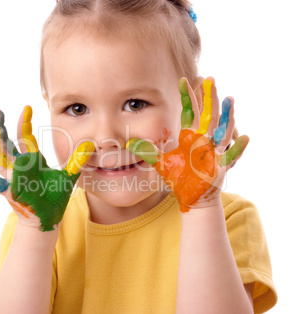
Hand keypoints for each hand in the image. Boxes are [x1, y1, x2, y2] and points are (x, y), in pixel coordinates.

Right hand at [0, 106, 94, 230]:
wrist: (47, 219)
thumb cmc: (54, 197)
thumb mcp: (67, 176)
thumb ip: (77, 161)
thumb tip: (91, 145)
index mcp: (31, 160)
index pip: (24, 137)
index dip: (24, 122)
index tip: (27, 108)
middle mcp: (19, 166)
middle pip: (6, 144)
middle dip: (1, 127)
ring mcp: (12, 178)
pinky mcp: (10, 192)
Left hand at [126, 77, 248, 212]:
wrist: (192, 196)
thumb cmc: (179, 177)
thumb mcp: (161, 162)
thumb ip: (147, 151)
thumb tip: (128, 143)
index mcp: (190, 136)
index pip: (189, 112)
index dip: (187, 97)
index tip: (183, 80)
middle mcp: (204, 140)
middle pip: (208, 114)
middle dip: (209, 97)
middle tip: (209, 78)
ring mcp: (214, 151)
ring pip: (222, 129)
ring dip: (227, 115)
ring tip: (230, 98)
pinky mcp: (220, 166)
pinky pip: (231, 155)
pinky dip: (239, 147)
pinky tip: (245, 137)